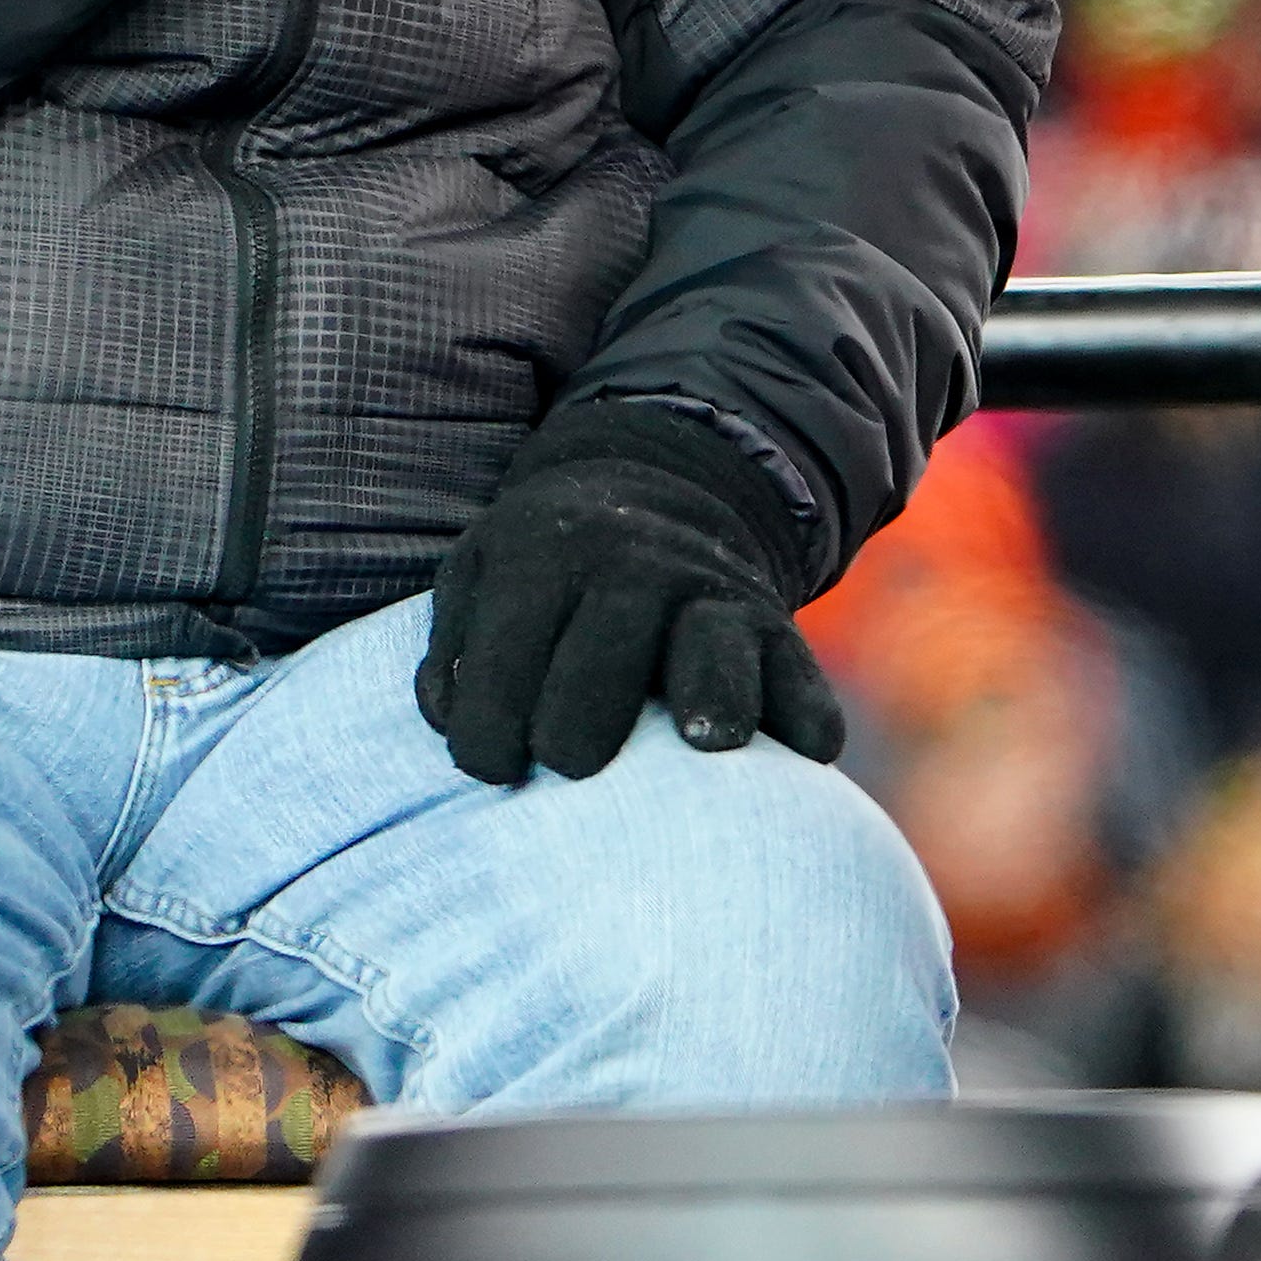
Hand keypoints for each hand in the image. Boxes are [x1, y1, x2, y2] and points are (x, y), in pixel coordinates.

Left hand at [418, 396, 846, 785]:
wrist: (657, 491)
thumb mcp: (479, 575)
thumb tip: (458, 723)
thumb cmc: (545, 570)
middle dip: (573, 737)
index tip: (494, 768)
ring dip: (714, 700)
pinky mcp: (774, 630)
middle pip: (603, 664)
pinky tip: (799, 751)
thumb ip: (454, 652)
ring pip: (715, 652)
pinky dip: (806, 719)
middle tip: (568, 766)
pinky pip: (801, 679)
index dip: (486, 744)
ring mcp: (712, 595)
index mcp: (547, 554)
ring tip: (703, 744)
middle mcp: (635, 567)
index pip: (504, 669)